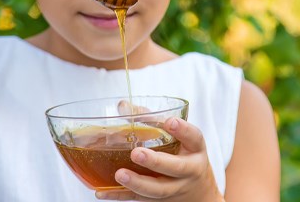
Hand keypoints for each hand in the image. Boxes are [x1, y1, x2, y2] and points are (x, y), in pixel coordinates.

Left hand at [95, 117, 222, 201]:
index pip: (194, 137)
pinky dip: (119, 195)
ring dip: (137, 182)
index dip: (183, 130)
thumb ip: (154, 121)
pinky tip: (102, 191)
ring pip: (158, 189)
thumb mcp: (179, 138)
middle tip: (136, 153)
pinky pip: (138, 199)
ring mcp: (174, 188)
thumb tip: (124, 107)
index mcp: (194, 149)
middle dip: (155, 161)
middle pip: (175, 168)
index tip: (169, 121)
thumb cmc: (183, 155)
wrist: (197, 192)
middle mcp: (188, 170)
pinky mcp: (158, 201)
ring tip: (120, 174)